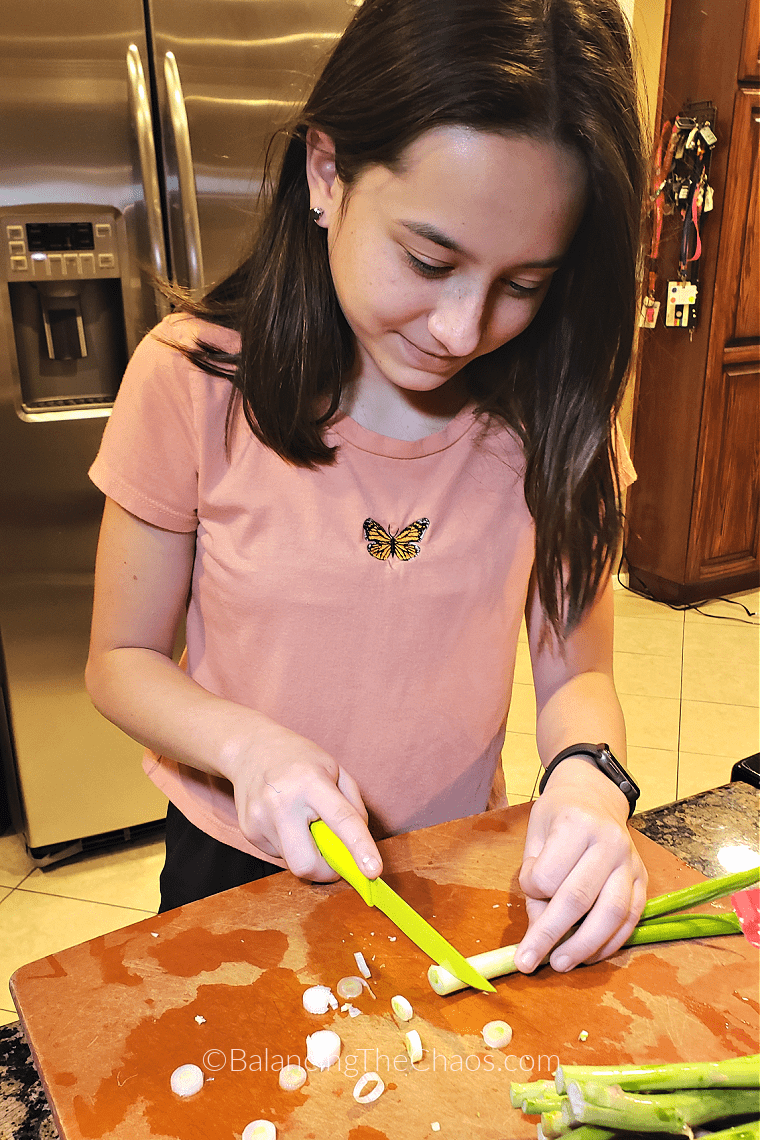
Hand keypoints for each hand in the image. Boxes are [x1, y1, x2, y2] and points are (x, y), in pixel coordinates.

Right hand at [227, 720, 382, 882]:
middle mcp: (282, 802)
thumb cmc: (300, 759)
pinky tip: (284, 821)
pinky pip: (278, 854)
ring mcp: (260, 819)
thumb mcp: (335, 769)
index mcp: (311, 782)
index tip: (373, 871)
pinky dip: (289, 846)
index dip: (360, 848)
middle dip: (324, 871)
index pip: (341, 820)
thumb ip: (353, 806)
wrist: (252, 748)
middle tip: (332, 858)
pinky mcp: (248, 831)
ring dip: (306, 853)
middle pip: (306, 863)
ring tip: (302, 823)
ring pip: (292, 862)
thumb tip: (359, 846)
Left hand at [514, 757, 646, 972]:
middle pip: (579, 899)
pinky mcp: (644, 879)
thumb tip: (538, 930)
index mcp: (576, 824)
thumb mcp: (536, 836)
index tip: (528, 890)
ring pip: (611, 914)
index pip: (549, 874)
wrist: (595, 796)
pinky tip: (589, 956)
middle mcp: (609, 842)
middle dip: (552, 936)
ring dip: (584, 947)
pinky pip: (630, 919)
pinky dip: (610, 943)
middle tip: (530, 962)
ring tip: (560, 964)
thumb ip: (534, 880)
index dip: (532, 891)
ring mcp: (631, 861)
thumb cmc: (558, 817)